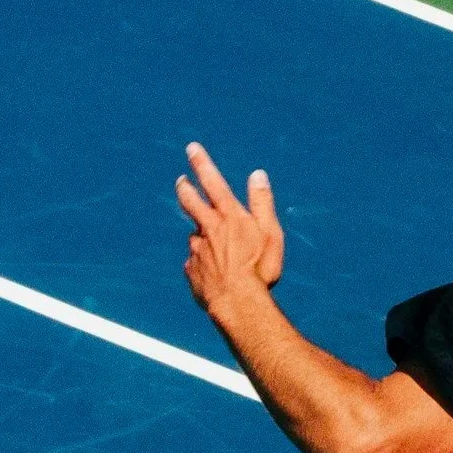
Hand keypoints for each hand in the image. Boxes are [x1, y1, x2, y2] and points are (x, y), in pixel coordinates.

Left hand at [175, 142, 284, 315]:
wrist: (238, 304)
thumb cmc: (260, 270)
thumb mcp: (271, 234)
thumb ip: (262, 203)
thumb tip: (257, 175)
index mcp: (229, 217)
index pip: (213, 182)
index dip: (202, 164)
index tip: (192, 149)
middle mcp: (209, 229)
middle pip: (190, 202)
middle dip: (185, 189)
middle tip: (181, 182)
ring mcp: (197, 250)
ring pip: (196, 237)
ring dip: (202, 238)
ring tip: (218, 253)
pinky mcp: (192, 271)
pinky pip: (196, 264)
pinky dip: (204, 265)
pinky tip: (216, 276)